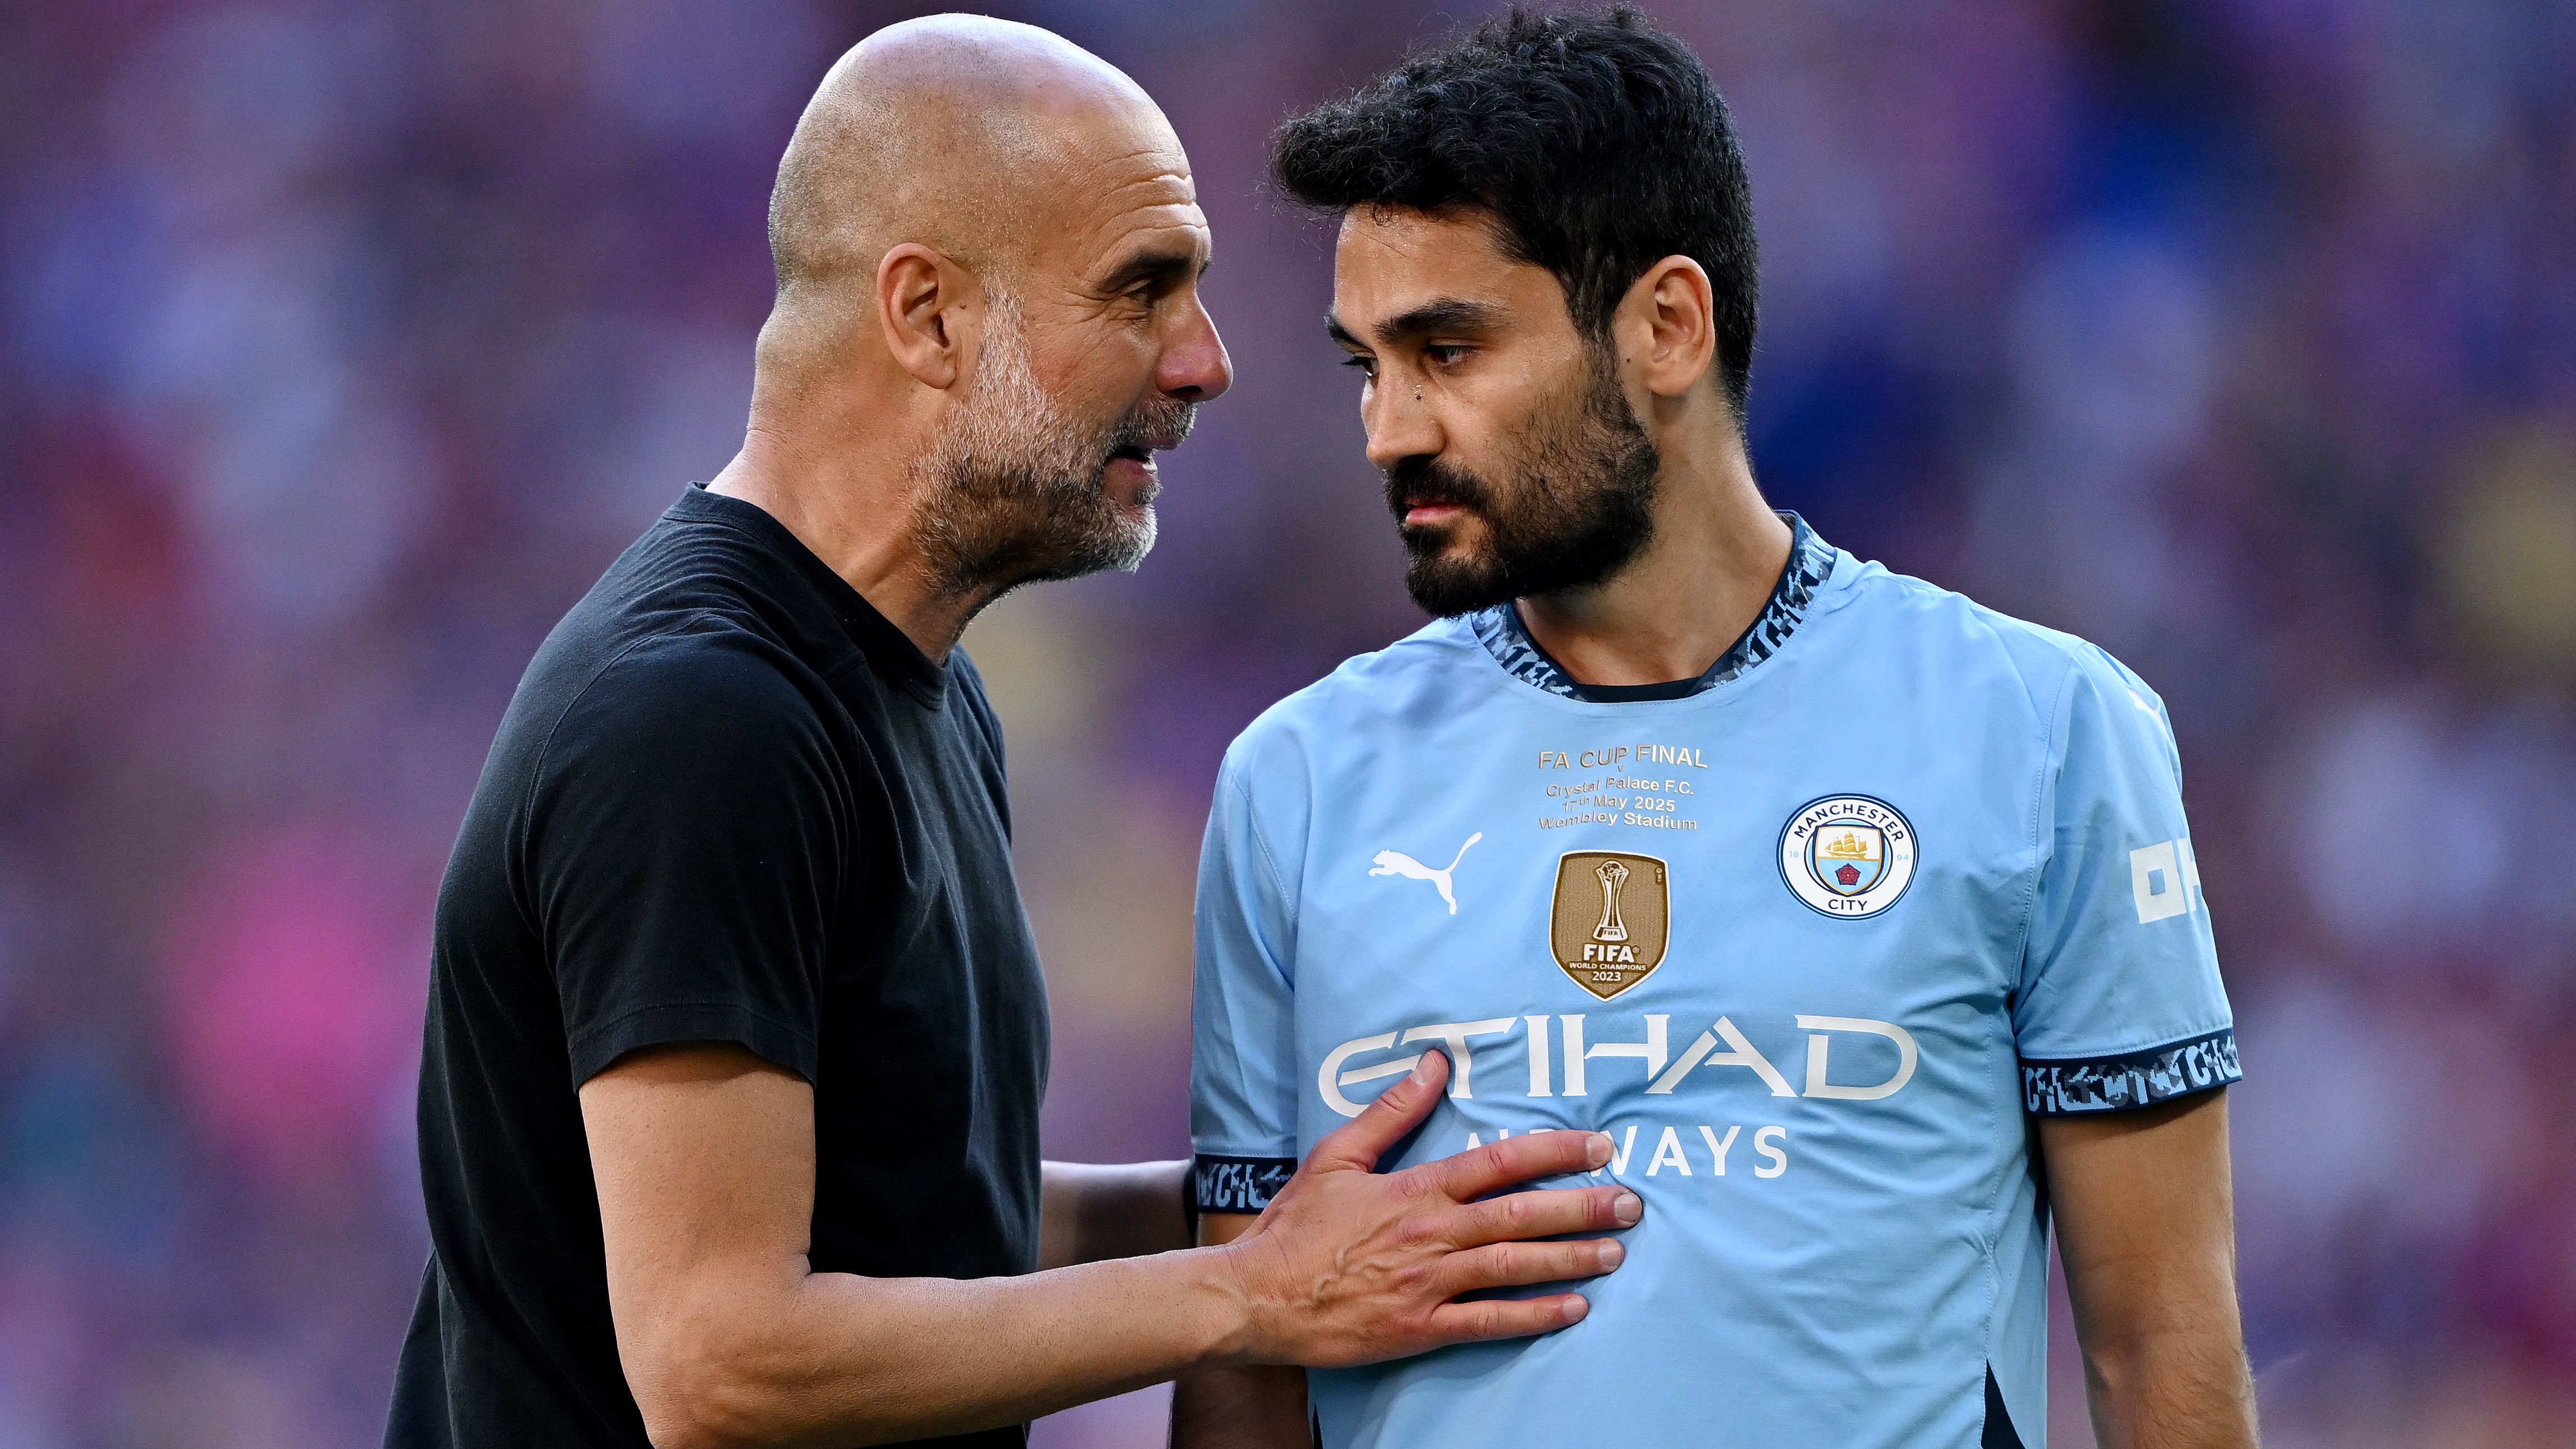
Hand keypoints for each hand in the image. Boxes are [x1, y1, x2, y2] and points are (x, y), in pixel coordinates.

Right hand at [1214, 1051, 1640, 1368]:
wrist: (1254, 1296)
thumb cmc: (1294, 1227)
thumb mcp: (1336, 1156)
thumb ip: (1391, 1111)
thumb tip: (1434, 1064)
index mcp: (1414, 1189)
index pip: (1498, 1162)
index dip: (1554, 1152)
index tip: (1598, 1146)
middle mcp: (1430, 1235)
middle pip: (1521, 1215)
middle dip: (1583, 1207)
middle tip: (1631, 1202)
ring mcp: (1427, 1284)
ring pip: (1514, 1267)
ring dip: (1571, 1259)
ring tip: (1616, 1253)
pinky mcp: (1419, 1328)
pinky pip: (1488, 1322)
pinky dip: (1533, 1316)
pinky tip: (1573, 1310)